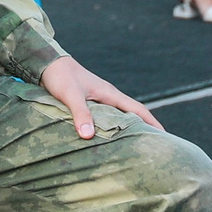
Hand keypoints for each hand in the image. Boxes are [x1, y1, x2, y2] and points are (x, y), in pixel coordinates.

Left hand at [40, 55, 164, 139]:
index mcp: (110, 94)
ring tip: (134, 148)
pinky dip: (110, 129)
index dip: (152, 123)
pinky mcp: (88, 103)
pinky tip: (107, 141)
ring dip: (127, 130)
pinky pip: (105, 119)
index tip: (165, 137)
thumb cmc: (61, 76)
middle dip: (144, 129)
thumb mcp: (71, 95)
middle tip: (154, 148)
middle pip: (132, 115)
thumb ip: (80, 113)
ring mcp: (98, 100)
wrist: (46, 63)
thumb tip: (88, 135)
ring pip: (118, 117)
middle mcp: (107, 97)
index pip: (138, 110)